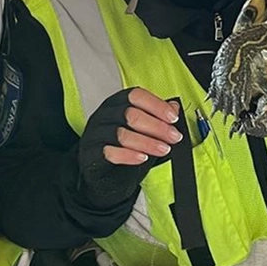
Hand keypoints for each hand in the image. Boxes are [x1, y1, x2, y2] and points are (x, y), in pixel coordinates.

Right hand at [76, 88, 182, 207]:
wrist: (98, 169)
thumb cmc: (120, 143)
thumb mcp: (141, 127)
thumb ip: (156, 116)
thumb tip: (174, 107)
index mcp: (117, 102)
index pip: (136, 96)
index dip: (156, 105)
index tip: (173, 117)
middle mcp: (105, 114)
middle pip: (131, 115)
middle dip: (157, 127)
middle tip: (174, 137)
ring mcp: (96, 132)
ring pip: (122, 134)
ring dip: (147, 142)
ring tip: (164, 149)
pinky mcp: (92, 151)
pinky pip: (111, 152)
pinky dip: (129, 155)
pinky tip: (143, 158)